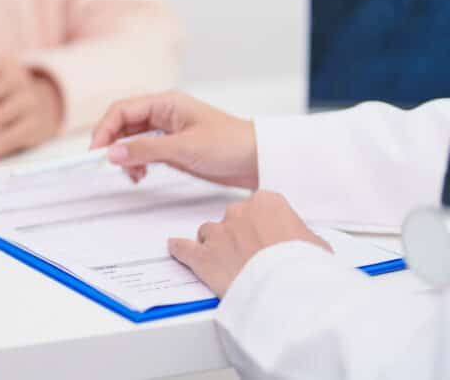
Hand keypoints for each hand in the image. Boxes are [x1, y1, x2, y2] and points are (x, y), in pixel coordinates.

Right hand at [89, 90, 258, 188]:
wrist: (258, 160)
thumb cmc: (230, 145)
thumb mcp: (184, 148)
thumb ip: (145, 150)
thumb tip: (112, 153)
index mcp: (165, 102)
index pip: (122, 110)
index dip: (105, 129)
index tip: (97, 151)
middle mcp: (163, 113)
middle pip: (123, 124)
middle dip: (112, 144)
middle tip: (108, 165)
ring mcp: (166, 131)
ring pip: (131, 139)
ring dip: (125, 156)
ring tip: (132, 174)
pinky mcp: (171, 147)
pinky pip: (143, 151)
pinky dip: (136, 163)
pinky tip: (140, 175)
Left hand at [168, 191, 331, 295]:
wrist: (288, 290)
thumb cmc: (304, 267)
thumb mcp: (315, 244)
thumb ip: (299, 235)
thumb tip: (298, 242)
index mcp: (267, 202)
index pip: (259, 207)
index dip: (262, 226)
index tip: (266, 238)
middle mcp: (238, 212)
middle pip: (232, 219)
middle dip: (239, 236)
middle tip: (250, 256)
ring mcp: (218, 233)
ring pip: (209, 233)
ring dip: (215, 245)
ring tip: (226, 263)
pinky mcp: (203, 256)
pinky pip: (184, 248)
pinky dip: (180, 249)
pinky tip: (176, 248)